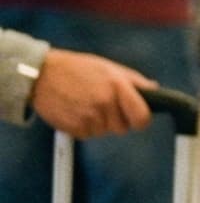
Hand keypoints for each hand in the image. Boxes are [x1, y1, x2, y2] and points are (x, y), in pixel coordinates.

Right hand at [30, 51, 155, 138]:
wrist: (41, 75)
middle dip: (118, 119)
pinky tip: (77, 110)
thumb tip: (154, 90)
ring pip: (105, 132)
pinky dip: (85, 127)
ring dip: (100, 123)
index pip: (142, 118)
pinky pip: (88, 135)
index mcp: (118, 87)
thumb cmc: (76, 68)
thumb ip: (134, 80)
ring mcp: (89, 117)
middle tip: (104, 105)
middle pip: (123, 128)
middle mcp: (105, 104)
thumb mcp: (109, 67)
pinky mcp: (74, 128)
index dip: (141, 120)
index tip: (137, 117)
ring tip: (87, 104)